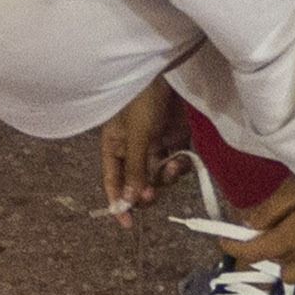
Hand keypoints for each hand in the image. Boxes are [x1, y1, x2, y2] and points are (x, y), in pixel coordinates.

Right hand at [95, 81, 175, 216]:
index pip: (113, 181)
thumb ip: (135, 168)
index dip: (118, 202)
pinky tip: (181, 161)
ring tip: (171, 167)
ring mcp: (155, 142)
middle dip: (146, 191)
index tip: (126, 224)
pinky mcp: (176, 136)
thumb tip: (128, 201)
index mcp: (114, 146)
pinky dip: (180, 165)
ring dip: (166, 178)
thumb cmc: (141, 99)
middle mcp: (133, 148)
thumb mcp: (136, 135)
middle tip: (152, 196)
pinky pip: (177, 161)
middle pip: (138, 182)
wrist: (167, 70)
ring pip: (160, 174)